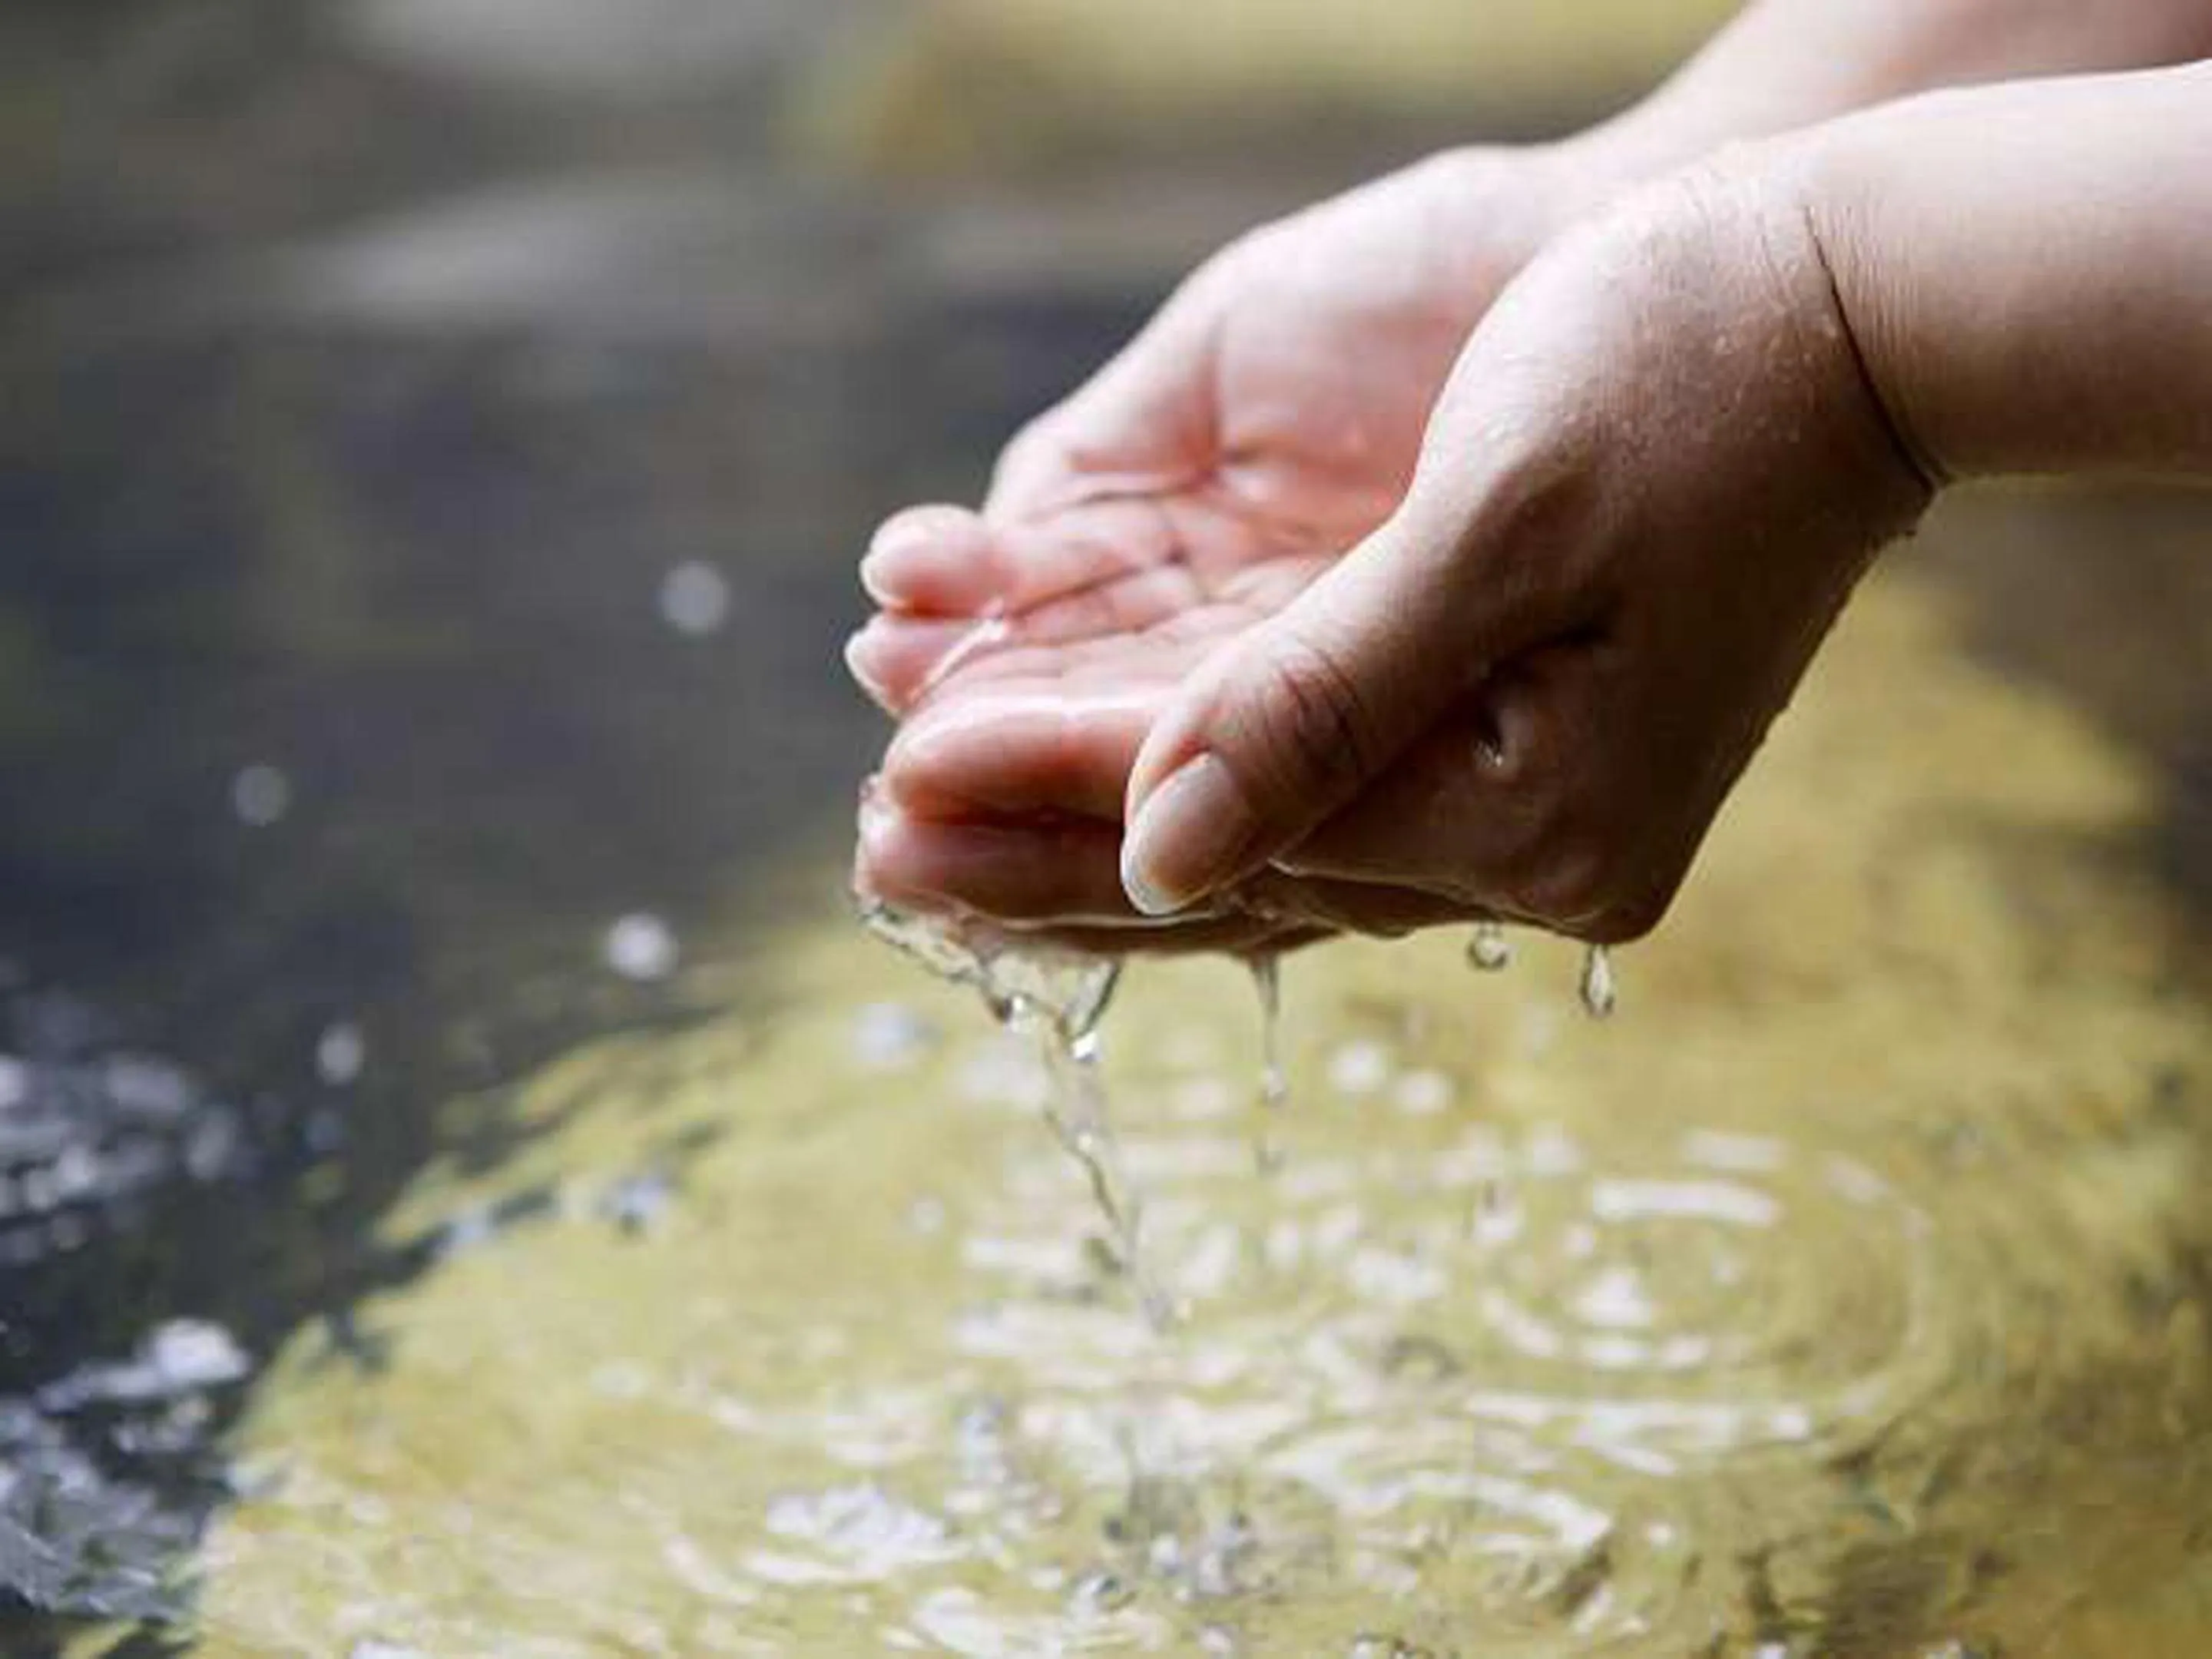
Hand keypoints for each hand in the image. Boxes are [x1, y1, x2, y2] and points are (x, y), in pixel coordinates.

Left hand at [863, 157, 1932, 950]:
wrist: (1851, 306)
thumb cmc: (1694, 371)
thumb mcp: (1502, 526)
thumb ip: (1322, 705)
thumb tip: (1159, 860)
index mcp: (1536, 818)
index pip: (1234, 822)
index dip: (1051, 800)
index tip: (892, 790)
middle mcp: (1520, 841)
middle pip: (1233, 867)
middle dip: (1043, 852)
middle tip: (874, 861)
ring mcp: (1514, 796)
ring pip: (1254, 837)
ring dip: (1088, 829)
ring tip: (929, 836)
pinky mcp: (1501, 736)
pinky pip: (1306, 785)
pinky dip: (1178, 777)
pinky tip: (1075, 785)